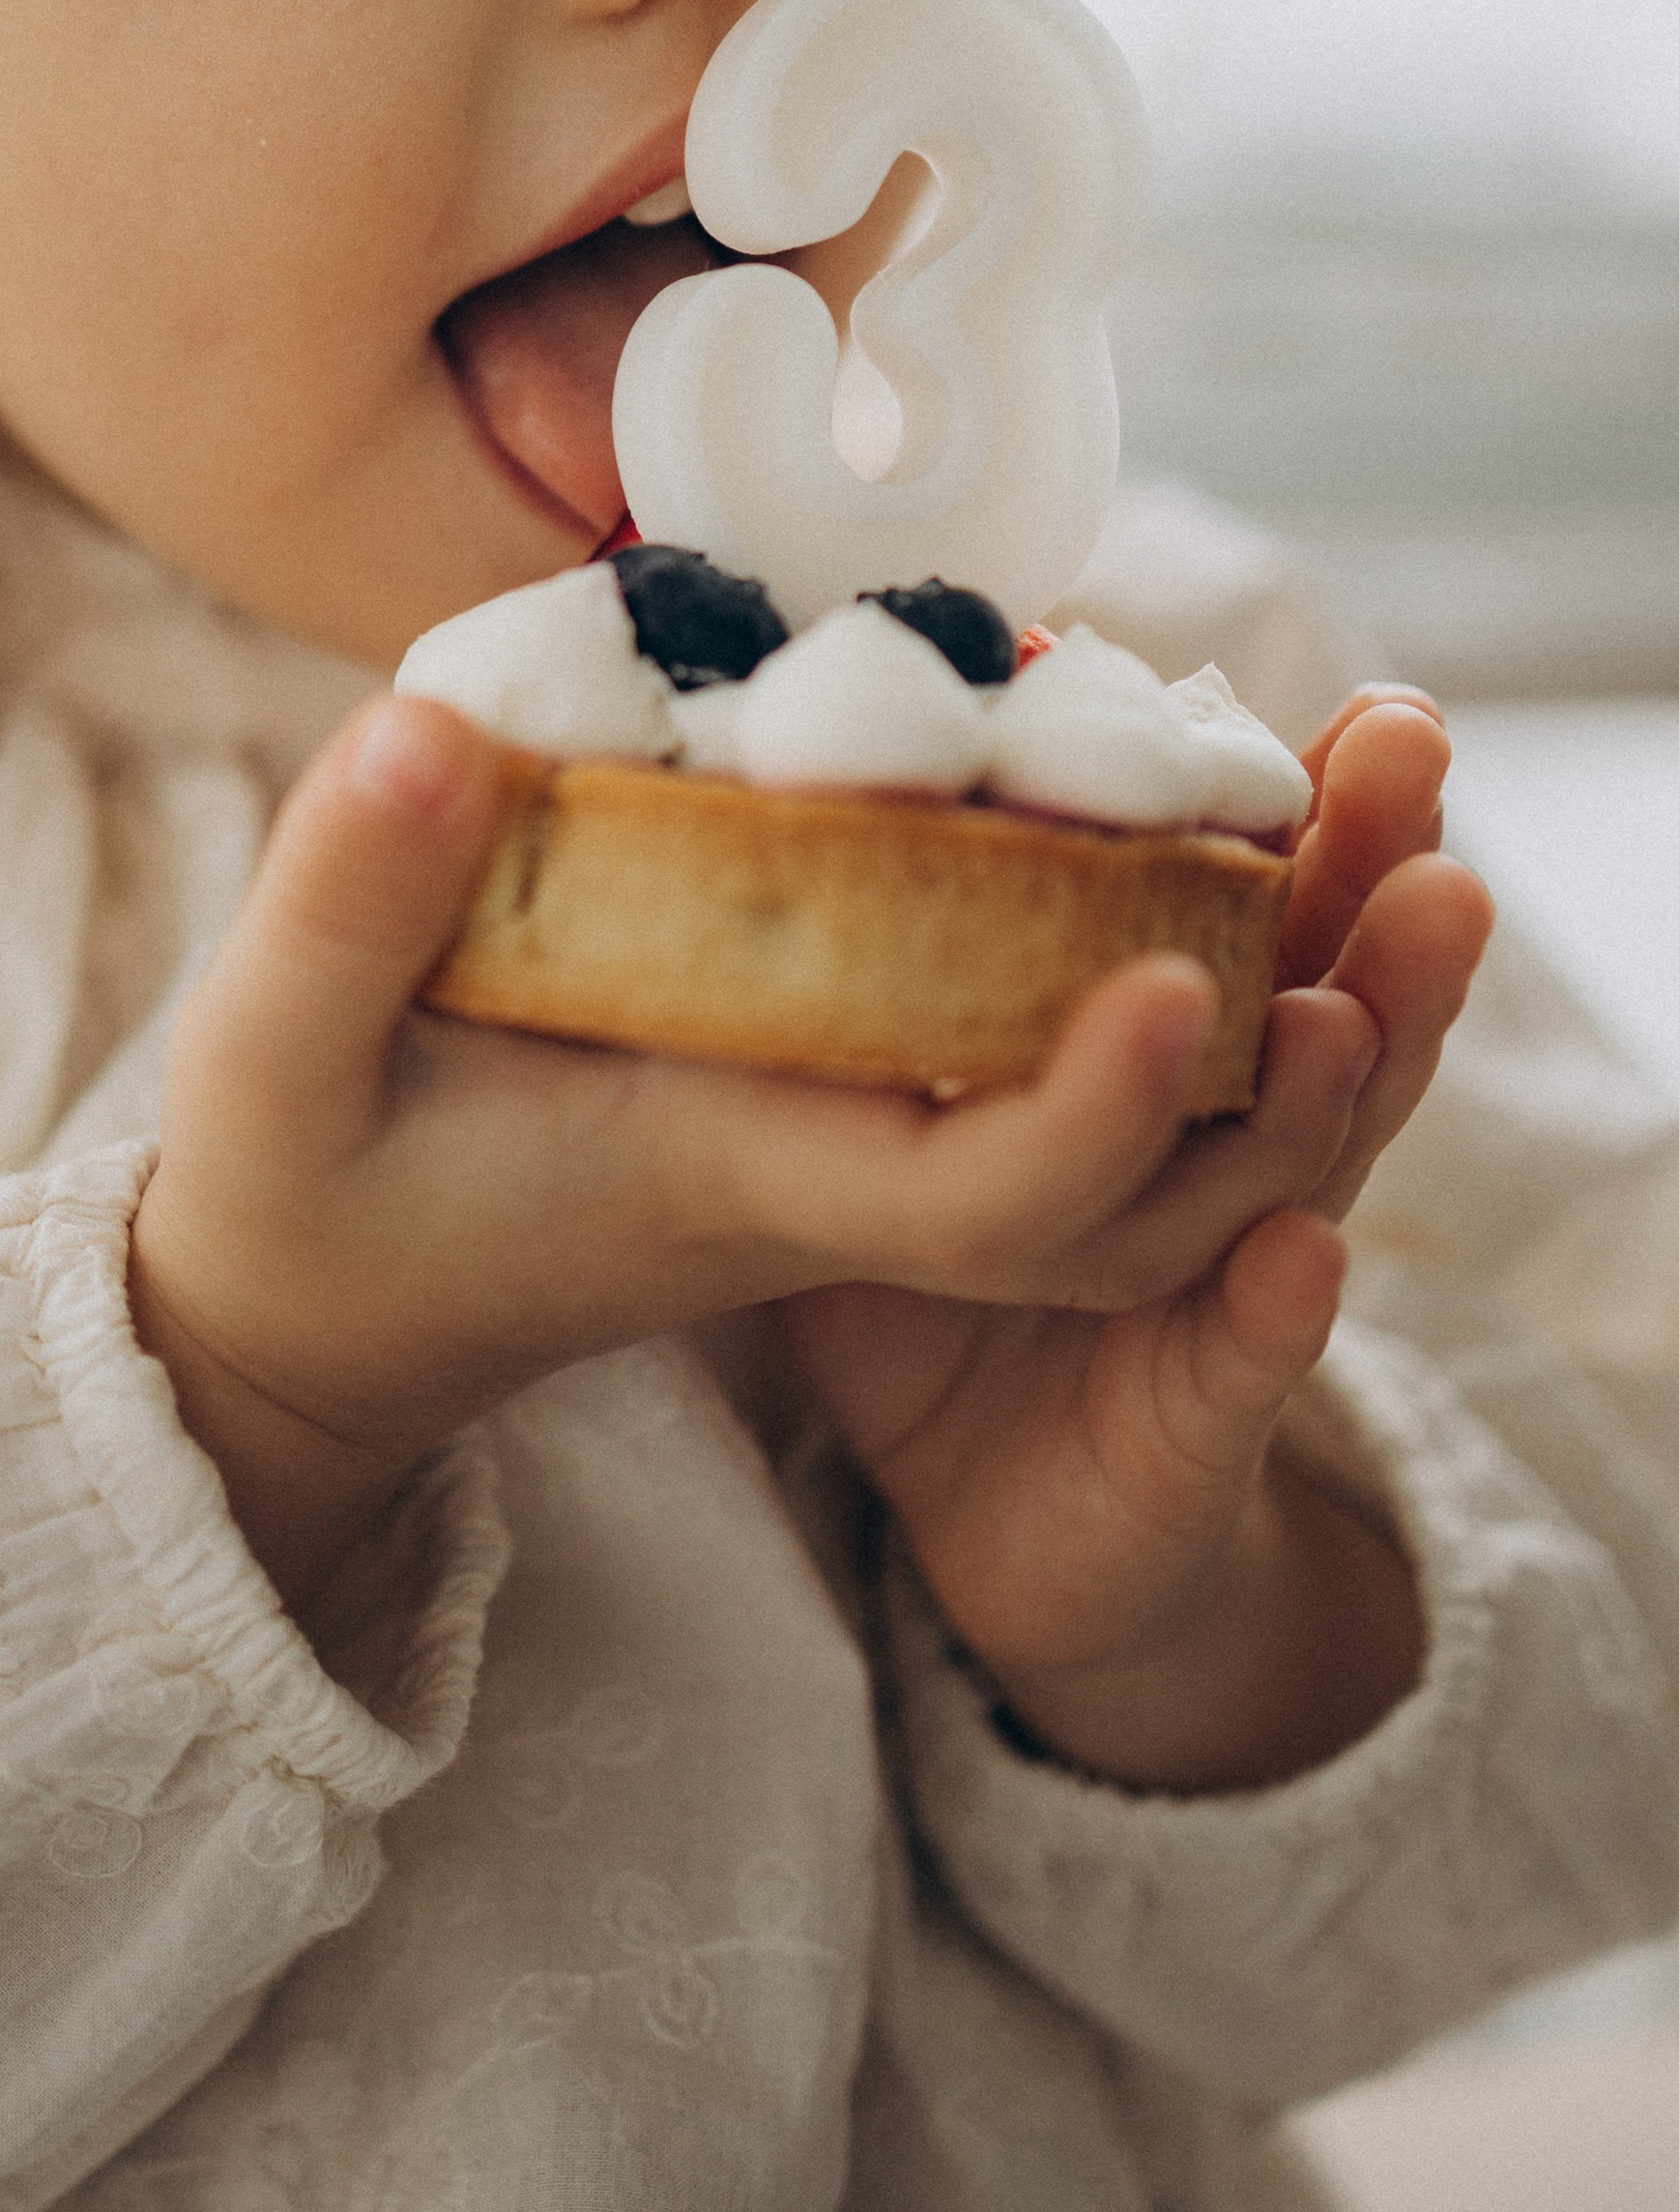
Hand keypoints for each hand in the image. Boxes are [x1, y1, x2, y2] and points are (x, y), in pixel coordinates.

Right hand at [129, 695, 1409, 1616]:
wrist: (325, 1306)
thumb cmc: (296, 1194)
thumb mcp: (265, 1060)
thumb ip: (343, 903)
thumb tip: (435, 724)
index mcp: (738, 1181)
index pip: (976, 1202)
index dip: (1090, 1112)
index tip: (1175, 976)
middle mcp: (846, 1172)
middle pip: (1147, 1187)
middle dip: (1293, 1047)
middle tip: (1411, 831)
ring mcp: (867, 1135)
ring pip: (1145, 1126)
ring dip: (1268, 973)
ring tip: (1356, 778)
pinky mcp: (858, 1079)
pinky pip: (1058, 1025)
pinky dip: (1144, 916)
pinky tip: (1156, 757)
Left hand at [781, 688, 1492, 1786]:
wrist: (988, 1501)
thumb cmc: (915, 1248)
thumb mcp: (881, 1070)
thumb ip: (865, 935)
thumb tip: (800, 745)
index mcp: (1165, 1044)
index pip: (1271, 902)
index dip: (1331, 810)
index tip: (1379, 710)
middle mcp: (1217, 1143)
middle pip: (1329, 997)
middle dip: (1382, 889)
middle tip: (1410, 764)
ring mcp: (1221, 1279)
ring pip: (1307, 1164)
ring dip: (1341, 1077)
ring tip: (1346, 1003)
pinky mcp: (1191, 1415)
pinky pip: (1241, 1359)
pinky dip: (1273, 1312)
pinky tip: (1295, 1255)